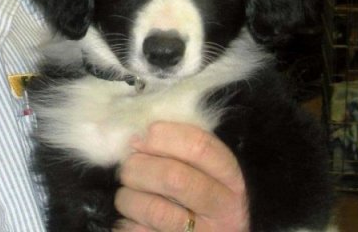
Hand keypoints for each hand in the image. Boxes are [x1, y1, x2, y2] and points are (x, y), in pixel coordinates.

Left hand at [113, 122, 248, 231]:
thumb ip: (180, 148)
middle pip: (174, 178)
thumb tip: (138, 136)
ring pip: (154, 210)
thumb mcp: (203, 170)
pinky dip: (127, 222)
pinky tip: (132, 218)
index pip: (200, 147)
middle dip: (140, 167)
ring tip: (127, 194)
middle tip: (128, 167)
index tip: (143, 136)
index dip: (164, 136)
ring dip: (128, 197)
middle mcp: (223, 210)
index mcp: (230, 180)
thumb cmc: (199, 196)